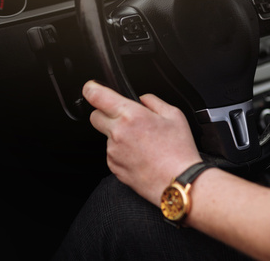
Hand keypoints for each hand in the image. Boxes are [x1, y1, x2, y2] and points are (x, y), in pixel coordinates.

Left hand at [84, 80, 201, 204]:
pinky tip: (140, 155)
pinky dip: (121, 152)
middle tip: (125, 119)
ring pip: (106, 136)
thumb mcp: (174, 115)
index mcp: (131, 115)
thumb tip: (141, 99)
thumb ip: (152, 101)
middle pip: (95, 116)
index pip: (97, 96)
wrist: (178, 182)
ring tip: (142, 143)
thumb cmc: (179, 151)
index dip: (91, 88)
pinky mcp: (114, 167)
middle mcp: (117, 133)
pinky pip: (112, 153)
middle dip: (105, 113)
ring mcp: (113, 151)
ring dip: (117, 135)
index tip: (91, 87)